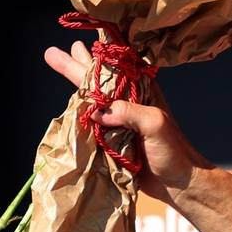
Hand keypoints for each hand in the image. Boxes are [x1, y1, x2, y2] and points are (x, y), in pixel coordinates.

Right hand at [44, 41, 205, 201]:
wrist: (179, 185)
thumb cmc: (173, 153)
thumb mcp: (156, 124)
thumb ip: (129, 112)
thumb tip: (97, 112)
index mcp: (140, 94)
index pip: (112, 71)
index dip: (93, 58)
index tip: (75, 46)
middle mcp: (129, 105)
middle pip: (97, 81)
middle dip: (75, 66)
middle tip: (52, 52)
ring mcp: (120, 123)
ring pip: (92, 101)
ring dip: (74, 86)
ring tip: (59, 67)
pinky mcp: (113, 141)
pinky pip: (90, 126)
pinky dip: (77, 116)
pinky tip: (69, 107)